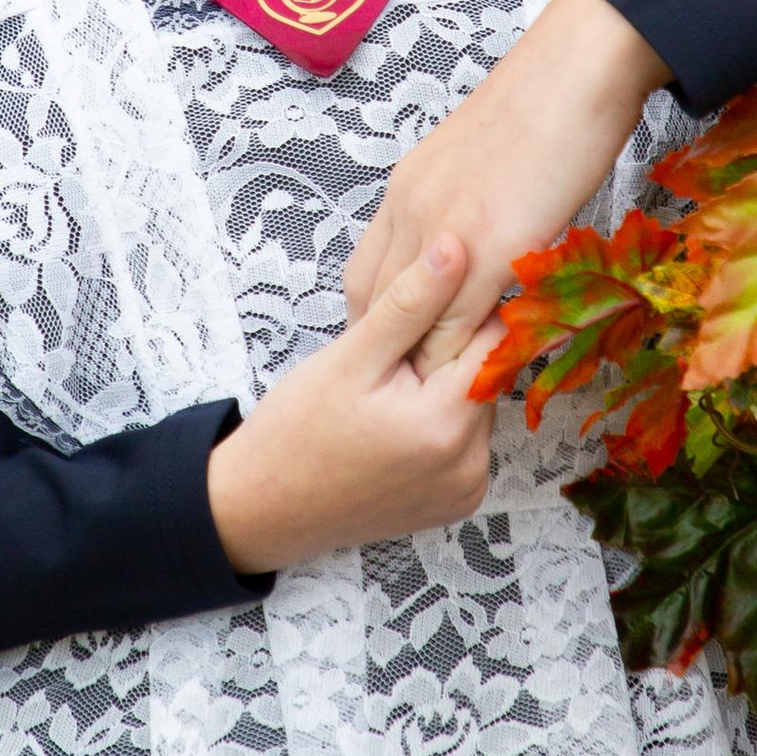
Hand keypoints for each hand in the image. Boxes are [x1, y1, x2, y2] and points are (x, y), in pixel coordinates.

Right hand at [208, 235, 503, 577]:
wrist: (264, 508)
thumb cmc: (295, 432)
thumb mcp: (350, 357)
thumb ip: (410, 301)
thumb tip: (455, 246)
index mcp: (447, 425)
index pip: (492, 336)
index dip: (459, 309)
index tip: (422, 308)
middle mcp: (470, 464)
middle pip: (486, 373)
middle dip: (447, 352)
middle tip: (388, 356)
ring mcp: (466, 488)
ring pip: (477, 404)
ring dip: (444, 386)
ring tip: (386, 391)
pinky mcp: (457, 501)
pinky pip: (467, 441)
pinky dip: (441, 423)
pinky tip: (396, 421)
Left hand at [343, 0, 670, 372]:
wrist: (575, 69)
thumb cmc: (545, 106)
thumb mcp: (480, 161)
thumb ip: (466, 206)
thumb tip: (475, 239)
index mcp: (406, 190)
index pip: (368, 275)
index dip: (382, 320)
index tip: (396, 352)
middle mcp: (411, 212)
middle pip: (378, 306)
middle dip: (391, 353)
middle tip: (407, 392)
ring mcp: (445, 233)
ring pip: (415, 323)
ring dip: (426, 366)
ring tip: (438, 404)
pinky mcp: (488, 248)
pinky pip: (460, 324)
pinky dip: (464, 359)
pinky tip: (479, 379)